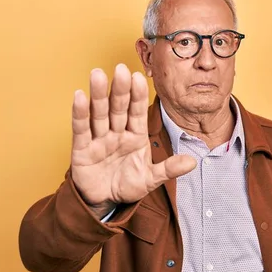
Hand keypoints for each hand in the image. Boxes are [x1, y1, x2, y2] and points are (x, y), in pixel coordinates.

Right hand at [70, 64, 195, 216]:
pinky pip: (81, 129)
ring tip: (97, 74)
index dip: (138, 95)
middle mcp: (117, 132)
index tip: (139, 77)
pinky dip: (80, 113)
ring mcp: (99, 139)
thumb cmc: (128, 185)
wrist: (105, 202)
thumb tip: (192, 162)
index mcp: (135, 135)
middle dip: (120, 89)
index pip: (138, 112)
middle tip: (121, 68)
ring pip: (99, 113)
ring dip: (98, 95)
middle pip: (118, 107)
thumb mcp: (150, 179)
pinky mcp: (82, 149)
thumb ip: (168, 169)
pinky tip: (79, 96)